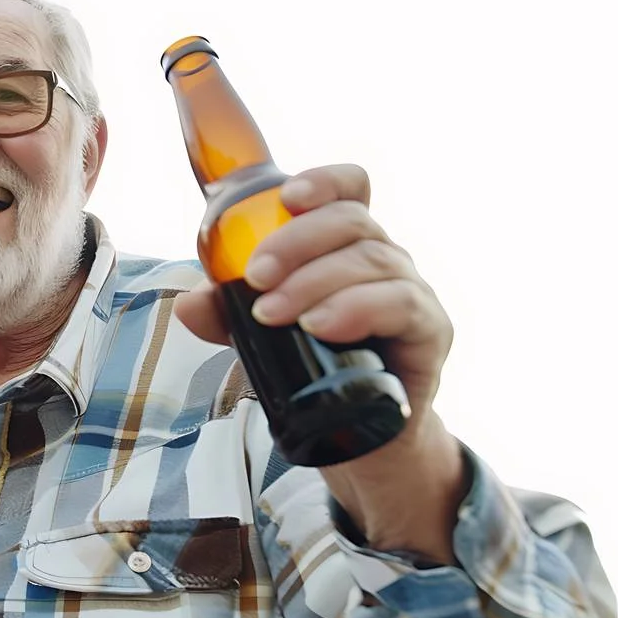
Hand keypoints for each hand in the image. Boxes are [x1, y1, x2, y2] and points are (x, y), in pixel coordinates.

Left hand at [175, 163, 465, 561]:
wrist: (359, 436)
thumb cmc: (310, 366)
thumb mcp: (258, 335)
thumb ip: (225, 314)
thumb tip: (189, 306)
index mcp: (344, 245)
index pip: (350, 190)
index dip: (324, 181)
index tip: (288, 195)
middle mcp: (383, 258)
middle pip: (351, 220)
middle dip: (295, 242)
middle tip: (255, 278)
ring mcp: (410, 291)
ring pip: (371, 261)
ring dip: (314, 282)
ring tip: (274, 314)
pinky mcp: (429, 331)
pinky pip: (402, 304)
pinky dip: (357, 309)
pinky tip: (322, 326)